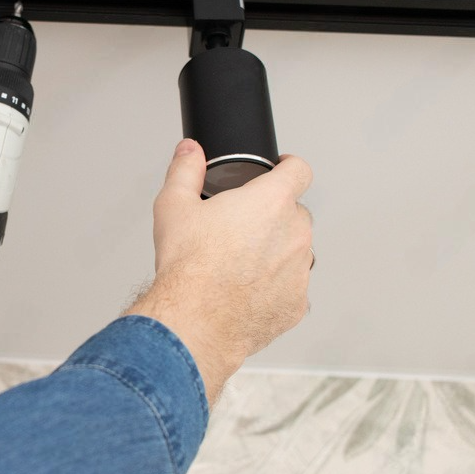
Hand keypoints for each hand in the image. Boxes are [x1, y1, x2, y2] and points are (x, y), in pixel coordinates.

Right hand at [125, 139, 312, 404]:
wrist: (194, 321)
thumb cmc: (188, 267)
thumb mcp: (174, 206)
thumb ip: (185, 170)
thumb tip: (189, 152)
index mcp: (271, 201)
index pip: (299, 170)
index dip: (289, 167)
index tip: (280, 170)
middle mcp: (295, 233)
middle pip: (295, 213)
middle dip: (273, 217)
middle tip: (241, 228)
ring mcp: (301, 271)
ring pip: (297, 252)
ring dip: (277, 252)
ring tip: (241, 264)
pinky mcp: (297, 304)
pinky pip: (292, 288)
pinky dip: (275, 287)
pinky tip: (245, 291)